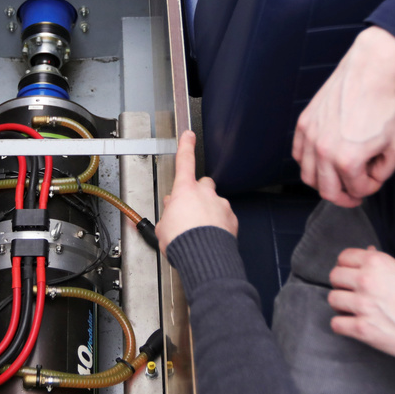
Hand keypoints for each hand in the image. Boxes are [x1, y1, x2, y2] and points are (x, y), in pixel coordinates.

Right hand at [155, 131, 237, 253]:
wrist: (202, 258)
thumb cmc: (181, 241)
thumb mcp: (163, 226)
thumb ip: (168, 213)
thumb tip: (171, 209)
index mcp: (185, 191)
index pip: (185, 161)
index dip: (186, 146)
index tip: (189, 135)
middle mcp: (205, 194)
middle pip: (203, 184)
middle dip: (197, 193)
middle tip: (189, 209)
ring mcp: (220, 206)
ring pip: (214, 202)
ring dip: (208, 211)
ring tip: (198, 230)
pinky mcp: (231, 219)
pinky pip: (224, 217)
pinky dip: (218, 224)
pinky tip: (209, 236)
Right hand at [293, 26, 394, 207]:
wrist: (370, 74)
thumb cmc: (385, 106)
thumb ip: (384, 171)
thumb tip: (370, 179)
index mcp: (348, 160)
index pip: (357, 190)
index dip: (371, 187)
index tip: (376, 176)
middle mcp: (324, 152)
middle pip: (328, 192)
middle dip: (345, 196)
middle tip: (354, 194)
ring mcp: (311, 137)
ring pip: (308, 177)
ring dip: (324, 183)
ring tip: (337, 178)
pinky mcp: (304, 124)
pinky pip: (299, 155)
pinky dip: (309, 163)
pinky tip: (323, 159)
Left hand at [327, 247, 394, 376]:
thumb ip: (383, 265)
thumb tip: (367, 253)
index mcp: (378, 263)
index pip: (344, 257)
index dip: (347, 266)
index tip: (351, 274)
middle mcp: (367, 280)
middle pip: (334, 277)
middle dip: (342, 285)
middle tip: (352, 293)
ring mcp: (363, 305)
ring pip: (333, 299)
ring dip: (342, 305)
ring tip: (354, 310)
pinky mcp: (362, 329)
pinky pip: (336, 324)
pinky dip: (343, 325)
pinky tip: (354, 325)